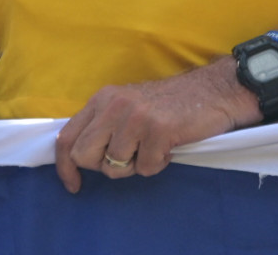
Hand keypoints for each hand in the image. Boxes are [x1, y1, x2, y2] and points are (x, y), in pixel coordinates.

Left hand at [53, 59, 260, 191]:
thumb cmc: (169, 104)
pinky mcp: (158, 129)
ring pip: (115, 167)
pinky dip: (159, 164)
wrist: (212, 92)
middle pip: (85, 156)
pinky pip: (146, 168)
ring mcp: (136, 116)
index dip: (65, 167)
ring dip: (137, 165)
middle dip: (104, 166)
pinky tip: (169, 146)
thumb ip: (103, 125)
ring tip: (154, 146)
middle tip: (129, 157)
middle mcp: (114, 104)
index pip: (67, 137)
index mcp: (102, 99)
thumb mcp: (127, 105)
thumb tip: (78, 157)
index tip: (74, 185)